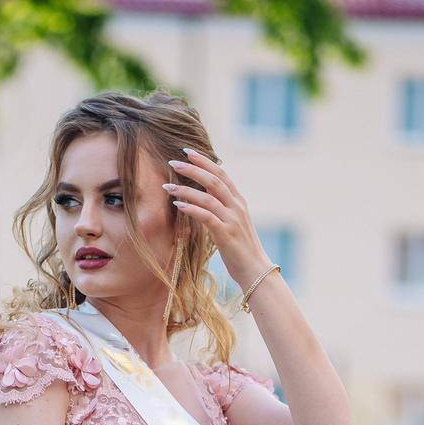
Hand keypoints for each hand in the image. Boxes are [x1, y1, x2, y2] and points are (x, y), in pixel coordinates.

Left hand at [162, 146, 271, 292]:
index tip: (187, 152)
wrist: (256, 272)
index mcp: (238, 201)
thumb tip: (204, 201)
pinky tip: (178, 205)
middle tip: (173, 161)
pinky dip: (192, 209)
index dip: (204, 161)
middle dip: (193, 168)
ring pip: (208, 196)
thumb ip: (221, 210)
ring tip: (167, 186)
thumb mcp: (233, 225)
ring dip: (186, 189)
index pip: (221, 174)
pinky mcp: (226, 234)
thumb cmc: (241, 251)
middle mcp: (237, 206)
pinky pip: (207, 216)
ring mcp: (232, 219)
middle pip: (214, 179)